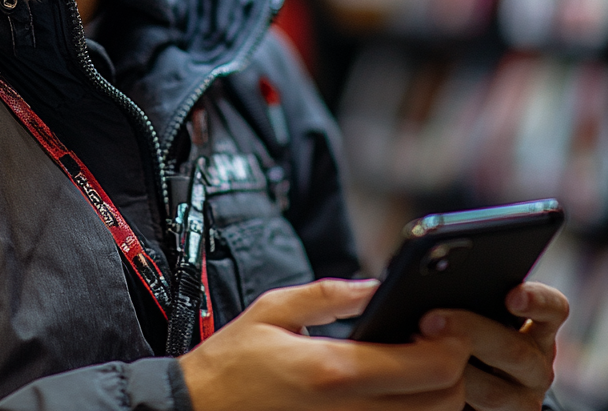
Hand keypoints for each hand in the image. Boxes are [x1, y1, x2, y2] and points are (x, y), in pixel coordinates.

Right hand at [179, 278, 470, 410]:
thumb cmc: (232, 365)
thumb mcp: (273, 311)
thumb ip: (329, 295)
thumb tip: (376, 285)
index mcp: (334, 370)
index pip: (429, 367)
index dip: (452, 343)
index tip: (442, 321)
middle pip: (444, 401)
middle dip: (452, 368)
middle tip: (433, 340)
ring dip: (435, 394)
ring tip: (413, 364)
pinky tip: (392, 390)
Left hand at [419, 282, 568, 410]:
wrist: (468, 377)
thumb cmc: (463, 328)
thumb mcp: (472, 307)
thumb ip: (463, 295)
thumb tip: (426, 285)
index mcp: (537, 325)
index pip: (552, 309)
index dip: (535, 301)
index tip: (511, 298)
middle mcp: (536, 361)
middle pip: (514, 350)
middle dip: (468, 333)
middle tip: (429, 321)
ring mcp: (524, 395)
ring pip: (495, 392)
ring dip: (452, 373)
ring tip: (418, 352)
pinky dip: (451, 397)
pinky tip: (429, 381)